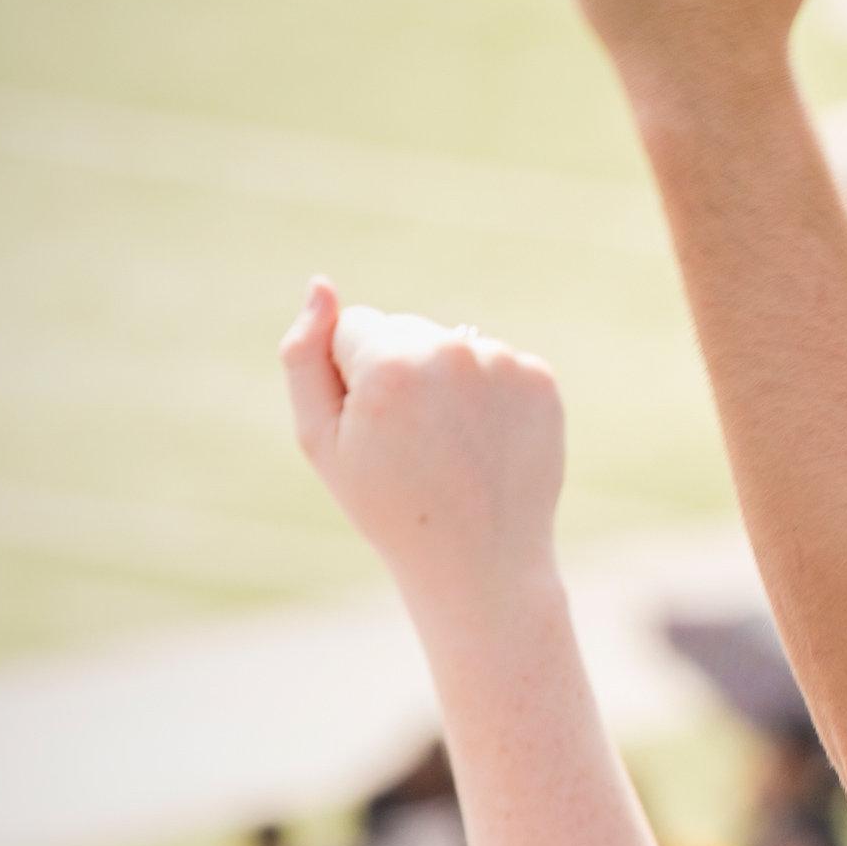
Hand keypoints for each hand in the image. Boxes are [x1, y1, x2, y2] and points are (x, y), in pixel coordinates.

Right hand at [279, 280, 566, 614]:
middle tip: (410, 443)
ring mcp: (505, 363)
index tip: (370, 430)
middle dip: (397, 372)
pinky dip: (486, 395)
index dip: (350, 379)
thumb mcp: (319, 438)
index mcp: (391, 363)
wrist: (480, 561)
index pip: (352, 325)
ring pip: (449, 345)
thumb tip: (319, 285)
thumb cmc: (386, 505)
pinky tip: (483, 442)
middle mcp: (453, 350)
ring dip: (443, 381)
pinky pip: (493, 363)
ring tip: (448, 446)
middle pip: (403, 329)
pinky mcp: (541, 380)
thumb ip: (304, 355)